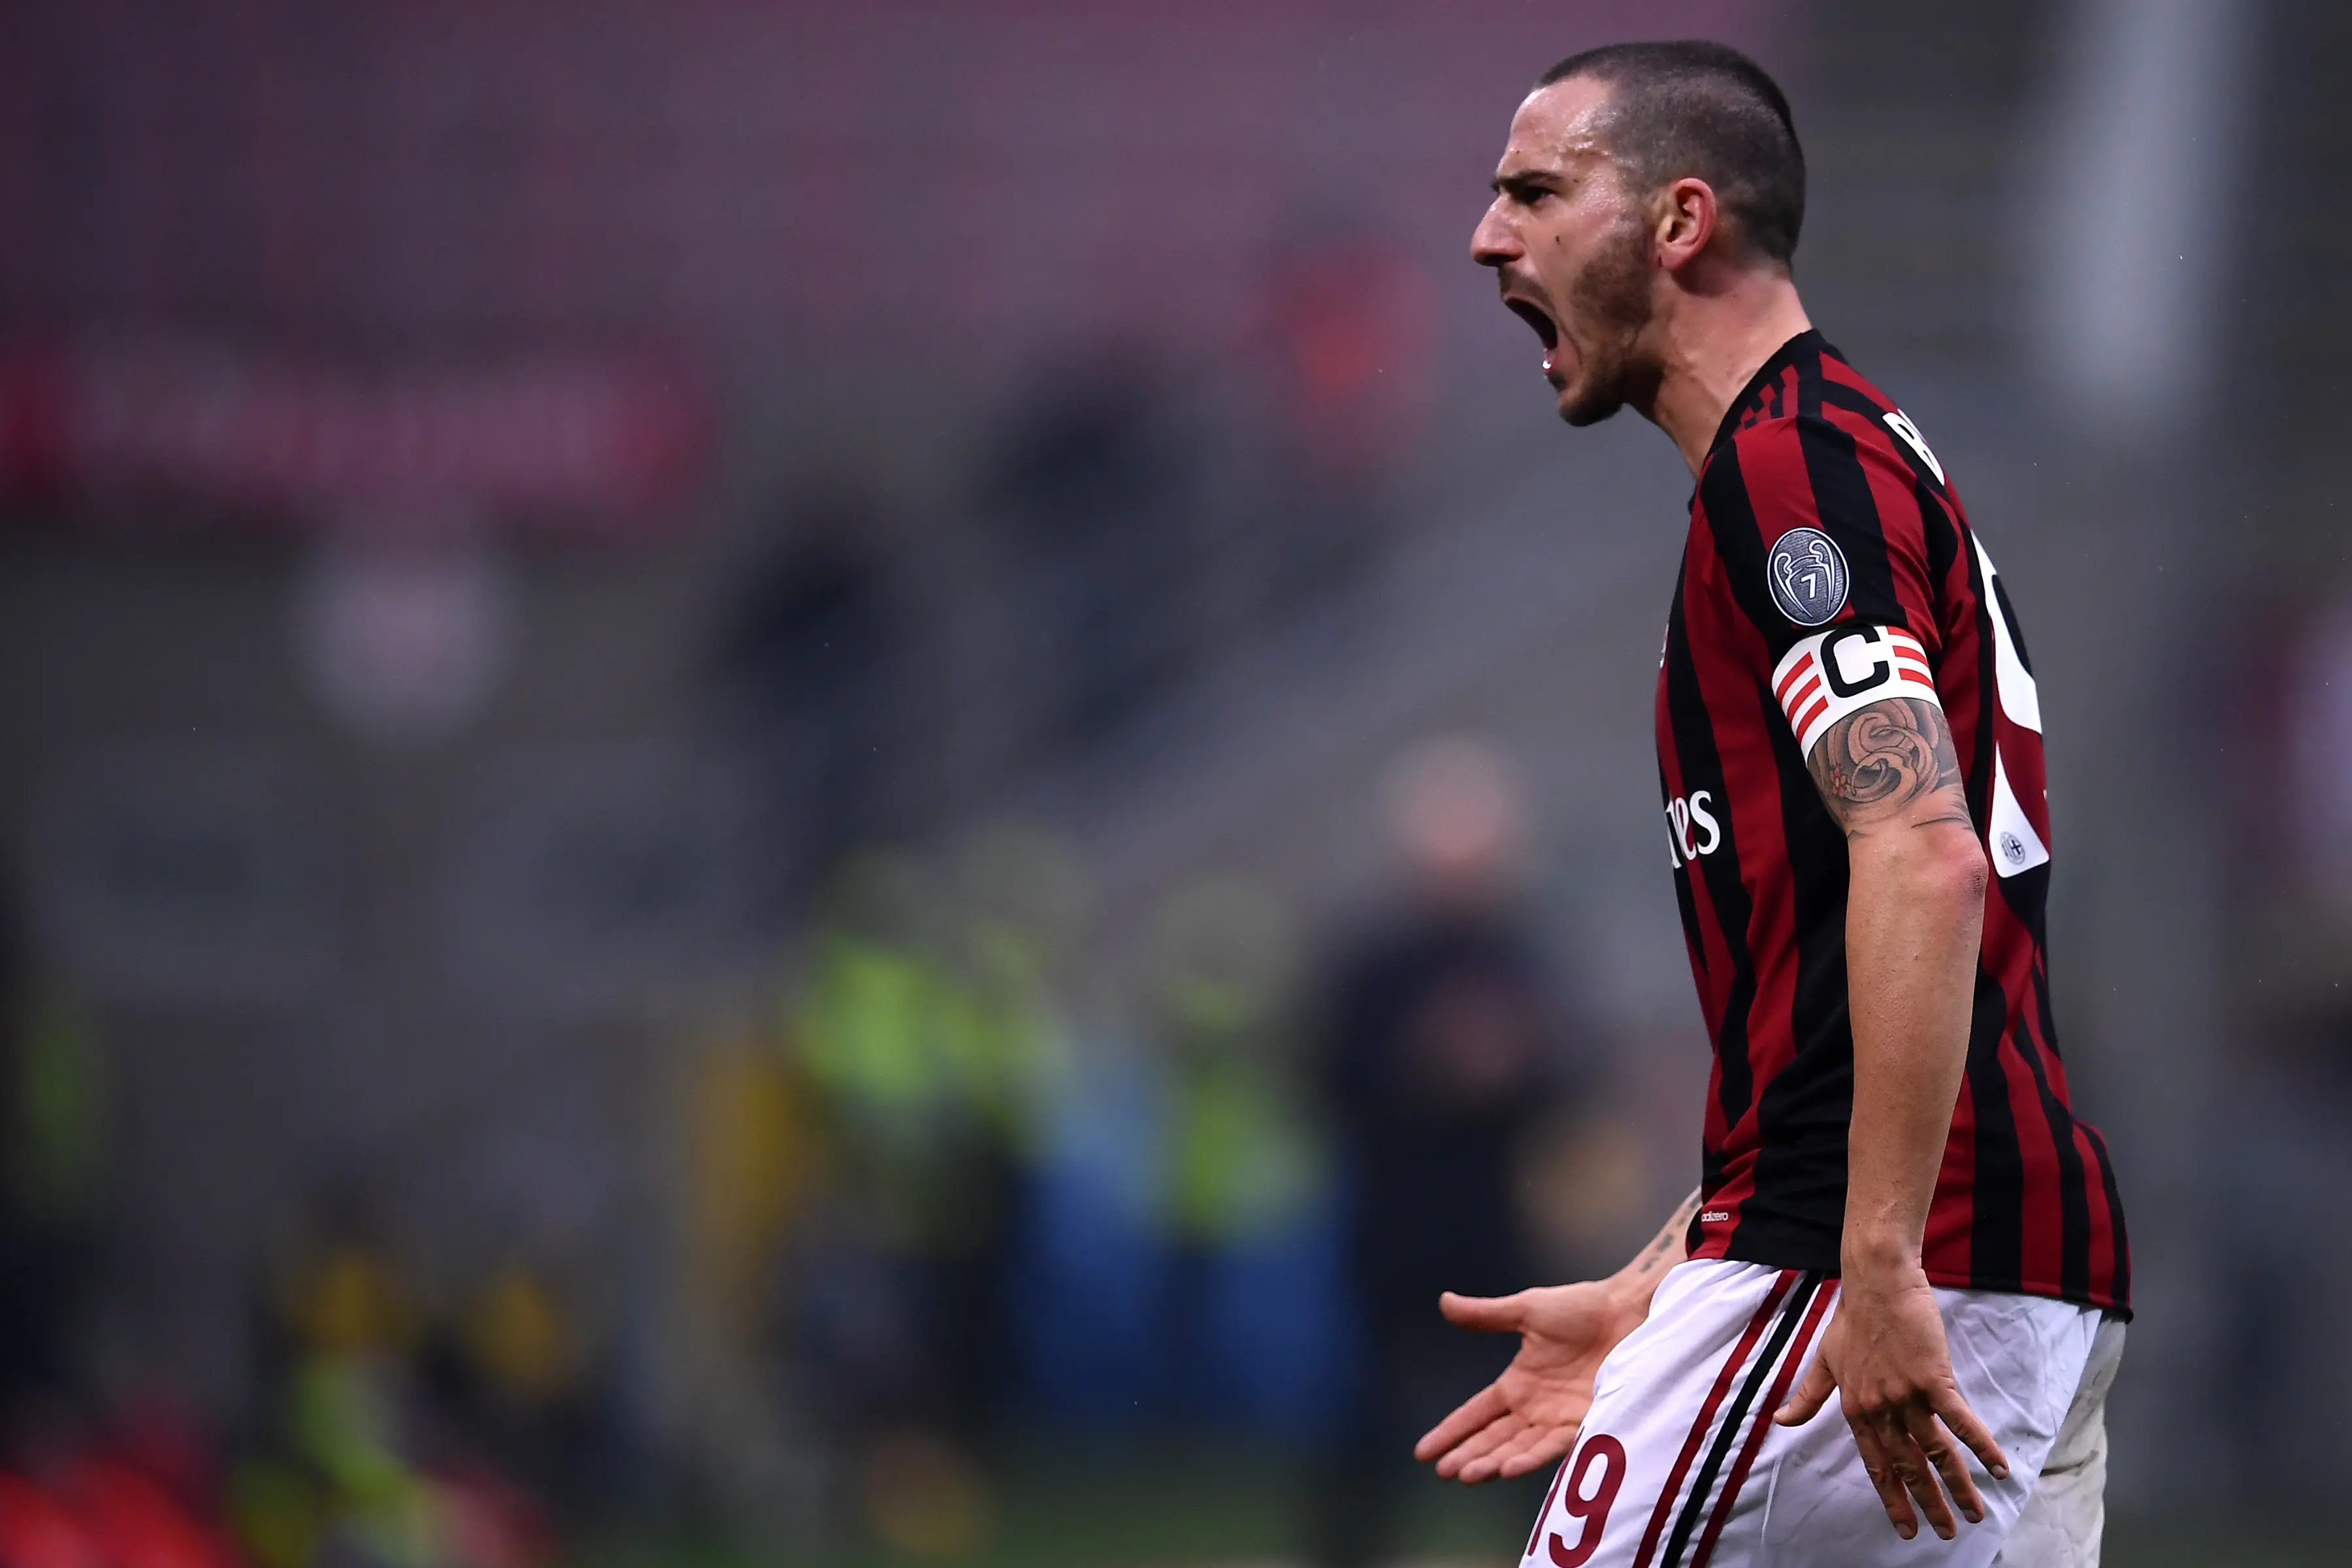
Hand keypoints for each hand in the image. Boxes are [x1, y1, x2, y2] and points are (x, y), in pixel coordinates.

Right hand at [1413, 1281, 1643, 1483]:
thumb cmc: (1580, 1307)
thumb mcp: (1525, 1309)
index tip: (1422, 1452)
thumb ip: (1486, 1314)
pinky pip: (1554, 1445)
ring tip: (1468, 1474)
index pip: (1476, 1414)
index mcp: (1518, 1385)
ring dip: (1493, 1462)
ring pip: (1519, 1448)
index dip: (1451, 1432)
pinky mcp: (1586, 1422)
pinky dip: (1531, 1457)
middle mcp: (1535, 1409)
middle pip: (1494, 1438)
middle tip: (1444, 1471)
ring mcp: (1559, 1419)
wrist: (1627, 1310)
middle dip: (1468, 1455)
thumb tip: (1443, 1301)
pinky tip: (1509, 1467)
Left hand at [1773, 1267, 2008, 1541]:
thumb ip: (1808, 1396)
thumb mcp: (1823, 1360)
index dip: (1892, 1498)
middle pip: (1908, 1467)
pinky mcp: (1932, 1378)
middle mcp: (1879, 1409)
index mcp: (1855, 1408)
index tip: (1905, 1528)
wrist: (1876, 1283)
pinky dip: (1980, 1445)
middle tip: (1946, 1533)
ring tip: (1974, 1513)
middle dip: (1928, 1504)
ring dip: (1957, 1486)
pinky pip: (1960, 1420)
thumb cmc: (1852, 1318)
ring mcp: (1905, 1395)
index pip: (1876, 1465)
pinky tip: (1998, 1467)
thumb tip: (1780, 1421)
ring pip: (1935, 1452)